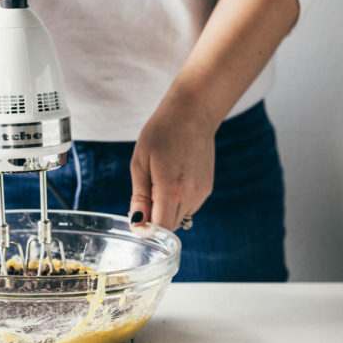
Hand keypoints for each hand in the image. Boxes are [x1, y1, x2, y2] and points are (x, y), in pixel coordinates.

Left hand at [129, 94, 215, 231]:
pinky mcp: (207, 189)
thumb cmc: (162, 133)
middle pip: (169, 227)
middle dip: (154, 220)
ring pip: (179, 218)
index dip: (145, 228)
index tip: (135, 217)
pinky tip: (173, 179)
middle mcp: (190, 195)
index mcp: (171, 188)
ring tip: (160, 181)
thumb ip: (139, 197)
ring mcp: (201, 192)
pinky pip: (188, 207)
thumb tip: (137, 223)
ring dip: (166, 210)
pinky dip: (177, 202)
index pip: (160, 228)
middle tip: (144, 195)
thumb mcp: (140, 163)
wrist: (193, 113)